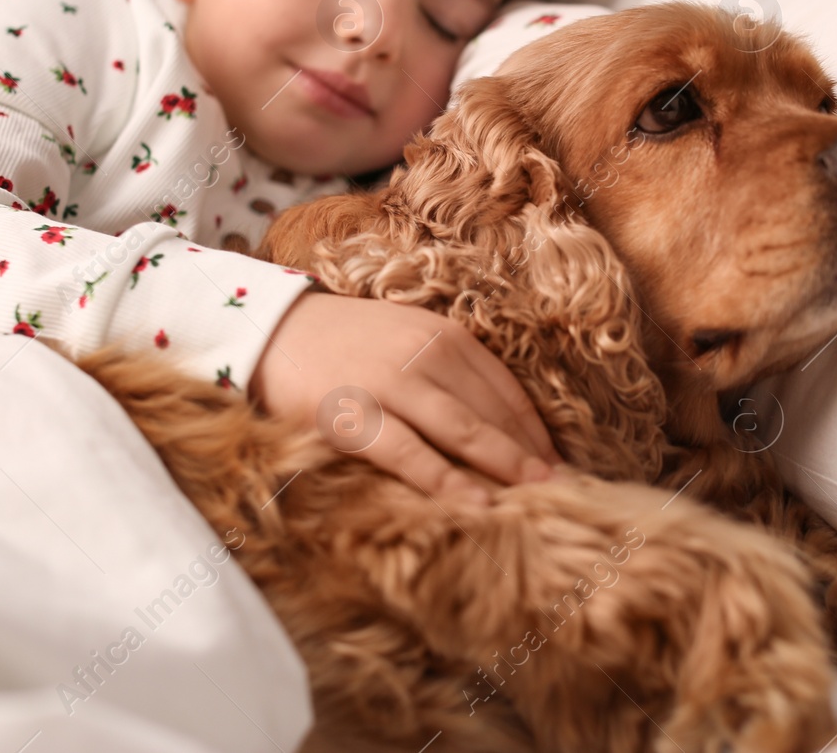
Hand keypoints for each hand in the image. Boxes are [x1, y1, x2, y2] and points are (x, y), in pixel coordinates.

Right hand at [251, 290, 562, 505]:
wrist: (270, 330)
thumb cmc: (345, 343)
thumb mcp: (407, 337)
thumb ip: (448, 370)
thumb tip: (497, 425)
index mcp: (444, 335)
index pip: (507, 390)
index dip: (538, 432)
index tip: (560, 465)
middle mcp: (424, 354)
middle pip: (493, 413)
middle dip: (532, 456)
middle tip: (566, 493)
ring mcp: (390, 384)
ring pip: (463, 431)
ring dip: (505, 468)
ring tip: (538, 501)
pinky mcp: (354, 415)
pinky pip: (411, 454)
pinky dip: (447, 481)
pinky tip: (477, 506)